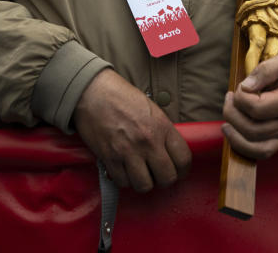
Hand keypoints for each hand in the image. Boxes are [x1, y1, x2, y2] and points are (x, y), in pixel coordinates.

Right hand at [73, 69, 190, 192]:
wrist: (94, 92)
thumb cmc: (123, 97)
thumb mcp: (152, 110)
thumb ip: (163, 132)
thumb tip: (170, 153)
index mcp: (162, 127)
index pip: (183, 159)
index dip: (183, 170)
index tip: (178, 171)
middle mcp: (148, 141)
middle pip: (167, 178)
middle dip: (164, 180)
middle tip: (159, 175)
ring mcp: (128, 151)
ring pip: (144, 185)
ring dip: (144, 182)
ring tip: (140, 174)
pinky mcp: (110, 158)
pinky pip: (122, 182)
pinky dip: (124, 180)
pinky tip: (124, 170)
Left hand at [222, 52, 277, 159]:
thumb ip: (265, 70)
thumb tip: (246, 87)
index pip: (257, 108)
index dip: (241, 97)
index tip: (241, 85)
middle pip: (252, 128)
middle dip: (232, 112)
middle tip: (231, 97)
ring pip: (253, 143)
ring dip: (233, 130)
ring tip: (228, 113)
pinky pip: (261, 152)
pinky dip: (242, 146)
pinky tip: (231, 131)